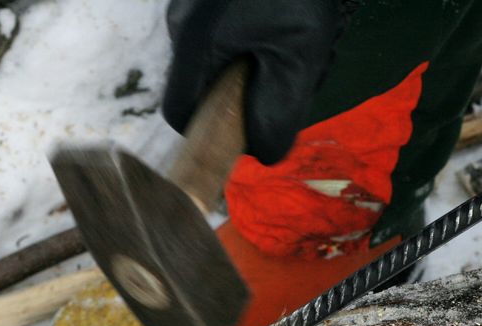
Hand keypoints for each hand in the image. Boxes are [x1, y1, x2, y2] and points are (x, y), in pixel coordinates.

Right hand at [162, 0, 348, 164]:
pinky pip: (231, 30)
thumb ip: (278, 111)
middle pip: (205, 86)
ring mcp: (195, 4)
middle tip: (292, 73)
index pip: (181, 114)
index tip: (248, 125)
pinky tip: (292, 17)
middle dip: (247, 93)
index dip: (211, 133)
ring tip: (300, 40)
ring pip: (222, 57)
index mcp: (194, 43)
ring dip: (262, 62)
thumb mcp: (298, 55)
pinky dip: (262, 36)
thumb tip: (263, 155)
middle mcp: (183, 22)